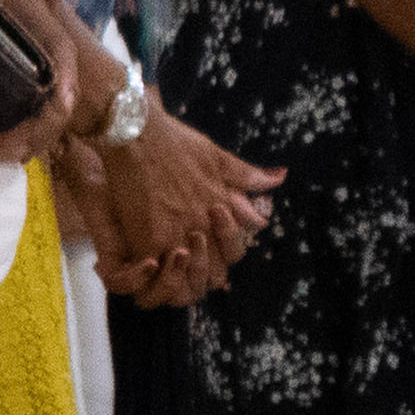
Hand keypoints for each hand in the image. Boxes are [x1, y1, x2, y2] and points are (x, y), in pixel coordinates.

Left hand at [0, 0, 100, 166]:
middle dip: (37, 131)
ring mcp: (36, 60)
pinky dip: (21, 130)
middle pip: (61, 94)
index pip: (63, 50)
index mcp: (34, 14)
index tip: (63, 110)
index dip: (68, 82)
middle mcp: (43, 40)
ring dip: (29, 137)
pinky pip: (34, 108)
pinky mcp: (24, 72)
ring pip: (49, 108)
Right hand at [93, 106, 282, 306]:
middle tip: (188, 271)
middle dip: (204, 276)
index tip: (211, 258)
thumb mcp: (217, 155)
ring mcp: (176, 234)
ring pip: (188, 282)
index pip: (235, 252)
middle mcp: (203, 225)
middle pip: (214, 273)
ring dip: (179, 283)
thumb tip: (279, 178)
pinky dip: (155, 280)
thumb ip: (246, 175)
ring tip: (166, 276)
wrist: (136, 132)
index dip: (224, 260)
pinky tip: (147, 272)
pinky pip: (158, 276)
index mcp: (221, 208)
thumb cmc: (174, 140)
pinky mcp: (148, 239)